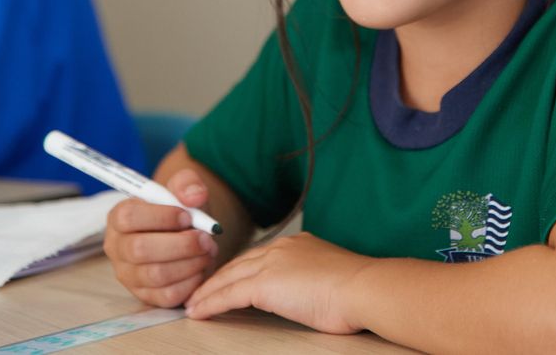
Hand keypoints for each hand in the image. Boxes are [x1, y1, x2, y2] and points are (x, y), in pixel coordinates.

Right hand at [103, 168, 219, 306]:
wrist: (186, 234)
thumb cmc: (179, 210)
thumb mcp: (183, 189)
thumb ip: (187, 184)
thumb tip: (194, 196)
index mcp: (119, 217)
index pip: (128, 217)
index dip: (161, 217)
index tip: (187, 216)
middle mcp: (117, 248)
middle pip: (140, 250)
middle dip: (181, 244)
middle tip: (205, 238)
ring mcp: (129, 275)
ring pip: (156, 275)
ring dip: (190, 263)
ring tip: (208, 251)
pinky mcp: (146, 295)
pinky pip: (167, 295)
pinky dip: (191, 282)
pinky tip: (201, 267)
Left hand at [184, 232, 371, 333]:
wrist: (363, 288)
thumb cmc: (359, 290)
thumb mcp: (331, 278)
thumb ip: (312, 280)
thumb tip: (306, 294)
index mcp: (298, 244)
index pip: (259, 256)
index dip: (240, 269)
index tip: (228, 279)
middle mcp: (282, 248)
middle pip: (239, 263)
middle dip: (217, 278)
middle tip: (199, 290)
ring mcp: (272, 264)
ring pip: (228, 277)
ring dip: (207, 291)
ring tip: (192, 304)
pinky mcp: (265, 284)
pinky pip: (228, 294)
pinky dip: (210, 303)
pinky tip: (198, 312)